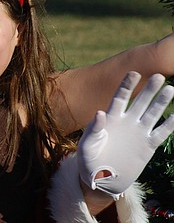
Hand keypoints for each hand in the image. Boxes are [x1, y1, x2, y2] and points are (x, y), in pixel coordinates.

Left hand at [77, 71, 173, 198]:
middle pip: (140, 101)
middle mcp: (127, 122)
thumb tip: (100, 112)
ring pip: (152, 114)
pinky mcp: (147, 146)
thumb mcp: (87, 146)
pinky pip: (161, 133)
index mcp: (110, 118)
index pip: (120, 97)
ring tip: (170, 89)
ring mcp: (138, 133)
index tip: (134, 73)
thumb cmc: (89, 161)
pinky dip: (169, 125)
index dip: (127, 85)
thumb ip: (93, 130)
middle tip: (159, 75)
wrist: (101, 179)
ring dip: (161, 102)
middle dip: (149, 89)